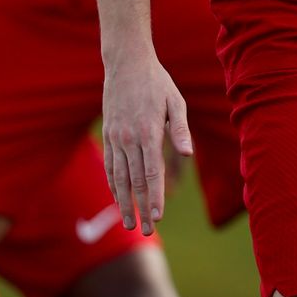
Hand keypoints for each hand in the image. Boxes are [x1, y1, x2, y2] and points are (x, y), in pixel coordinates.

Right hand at [101, 53, 193, 234]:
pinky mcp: (108, 136)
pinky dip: (114, 185)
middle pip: (135, 180)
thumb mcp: (175, 101)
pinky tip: (119, 199)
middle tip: (147, 230)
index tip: (158, 215)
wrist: (126, 65)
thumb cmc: (157, 83)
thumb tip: (188, 154)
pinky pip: (110, 166)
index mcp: (147, 132)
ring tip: (130, 223)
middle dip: (141, 207)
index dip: (155, 196)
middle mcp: (128, 139)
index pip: (152, 172)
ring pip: (119, 178)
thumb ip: (180, 130)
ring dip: (124, 202)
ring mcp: (115, 138)